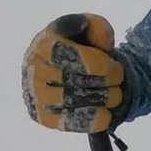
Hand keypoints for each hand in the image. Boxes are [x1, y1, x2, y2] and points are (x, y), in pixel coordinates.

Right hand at [22, 14, 123, 132]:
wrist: (76, 70)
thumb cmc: (85, 47)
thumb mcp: (93, 29)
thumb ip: (98, 28)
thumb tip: (98, 41)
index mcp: (43, 43)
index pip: (64, 55)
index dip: (94, 64)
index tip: (113, 67)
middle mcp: (32, 68)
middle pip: (69, 81)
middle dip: (104, 83)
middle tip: (119, 82)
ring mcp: (33, 93)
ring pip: (67, 102)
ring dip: (100, 101)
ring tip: (114, 96)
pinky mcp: (40, 115)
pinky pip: (64, 123)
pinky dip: (89, 120)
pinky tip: (106, 114)